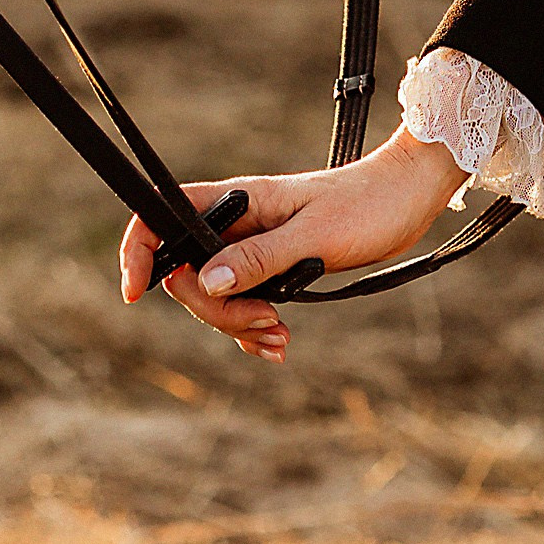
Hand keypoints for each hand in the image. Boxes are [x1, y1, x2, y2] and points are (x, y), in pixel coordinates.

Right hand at [118, 129, 466, 361]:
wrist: (407, 199)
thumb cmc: (366, 205)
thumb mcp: (313, 236)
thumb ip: (258, 259)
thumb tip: (204, 281)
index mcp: (237, 201)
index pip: (163, 216)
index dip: (141, 251)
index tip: (136, 292)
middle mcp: (236, 223)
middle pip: (189, 274)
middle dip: (215, 310)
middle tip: (267, 322)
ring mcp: (253, 246)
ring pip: (216, 296)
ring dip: (239, 324)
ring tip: (280, 336)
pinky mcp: (273, 267)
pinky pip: (244, 304)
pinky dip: (254, 330)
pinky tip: (278, 344)